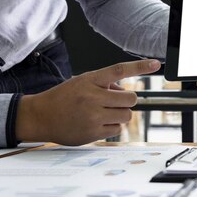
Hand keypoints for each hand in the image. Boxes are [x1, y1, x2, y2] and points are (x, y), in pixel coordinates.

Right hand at [16, 59, 160, 145]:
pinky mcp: (93, 132)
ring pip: (126, 115)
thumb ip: (104, 84)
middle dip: (126, 101)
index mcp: (90, 80)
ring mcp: (93, 116)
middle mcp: (93, 97)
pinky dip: (112, 126)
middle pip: (131, 99)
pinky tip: (97, 123)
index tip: (156, 64)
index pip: (119, 70)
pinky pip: (118, 129)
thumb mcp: (82, 82)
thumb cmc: (64, 98)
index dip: (139, 67)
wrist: (40, 116)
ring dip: (120, 114)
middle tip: (113, 102)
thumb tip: (124, 92)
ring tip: (102, 113)